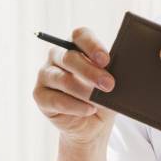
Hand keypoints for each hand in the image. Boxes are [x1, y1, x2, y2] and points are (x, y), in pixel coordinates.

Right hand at [33, 27, 116, 145]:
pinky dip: (75, 106)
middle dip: (91, 71)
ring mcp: (45, 75)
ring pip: (62, 79)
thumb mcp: (111, 82)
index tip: (106, 60)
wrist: (93, 124)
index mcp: (75, 45)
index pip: (80, 36)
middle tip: (109, 84)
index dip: (92, 46)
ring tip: (100, 102)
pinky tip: (89, 110)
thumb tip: (120, 69)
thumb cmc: (103, 96)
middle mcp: (57, 56)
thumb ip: (112, 72)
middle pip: (70, 57)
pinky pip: (56, 100)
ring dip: (84, 91)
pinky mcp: (40, 95)